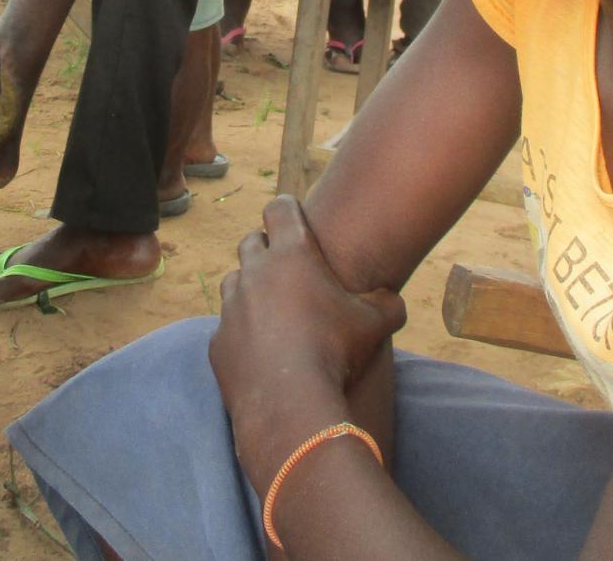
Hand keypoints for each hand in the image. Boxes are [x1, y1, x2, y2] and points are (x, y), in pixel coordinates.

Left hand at [209, 196, 405, 492]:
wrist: (290, 404)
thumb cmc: (336, 352)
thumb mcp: (376, 324)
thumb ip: (387, 304)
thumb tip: (393, 302)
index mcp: (291, 255)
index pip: (280, 209)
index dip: (288, 209)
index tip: (294, 214)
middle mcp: (254, 273)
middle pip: (251, 242)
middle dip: (266, 247)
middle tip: (285, 264)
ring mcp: (231, 307)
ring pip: (234, 281)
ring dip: (249, 287)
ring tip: (271, 306)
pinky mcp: (218, 341)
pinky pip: (226, 326)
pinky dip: (240, 330)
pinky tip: (260, 348)